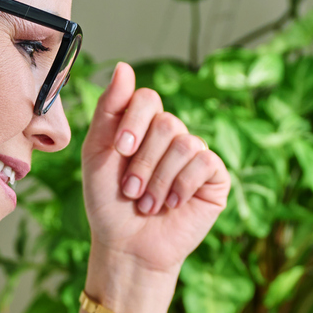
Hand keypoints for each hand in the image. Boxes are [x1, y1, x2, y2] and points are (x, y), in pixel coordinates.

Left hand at [81, 62, 229, 285]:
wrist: (126, 245)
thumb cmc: (108, 202)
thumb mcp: (98, 153)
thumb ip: (109, 109)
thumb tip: (124, 67)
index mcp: (144, 125)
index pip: (147, 98)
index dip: (134, 121)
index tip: (120, 150)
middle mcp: (172, 136)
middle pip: (167, 123)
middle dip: (143, 161)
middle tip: (131, 190)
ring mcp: (195, 155)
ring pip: (185, 144)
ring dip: (160, 179)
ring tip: (148, 204)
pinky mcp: (214, 177)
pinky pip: (205, 163)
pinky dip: (182, 186)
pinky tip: (171, 204)